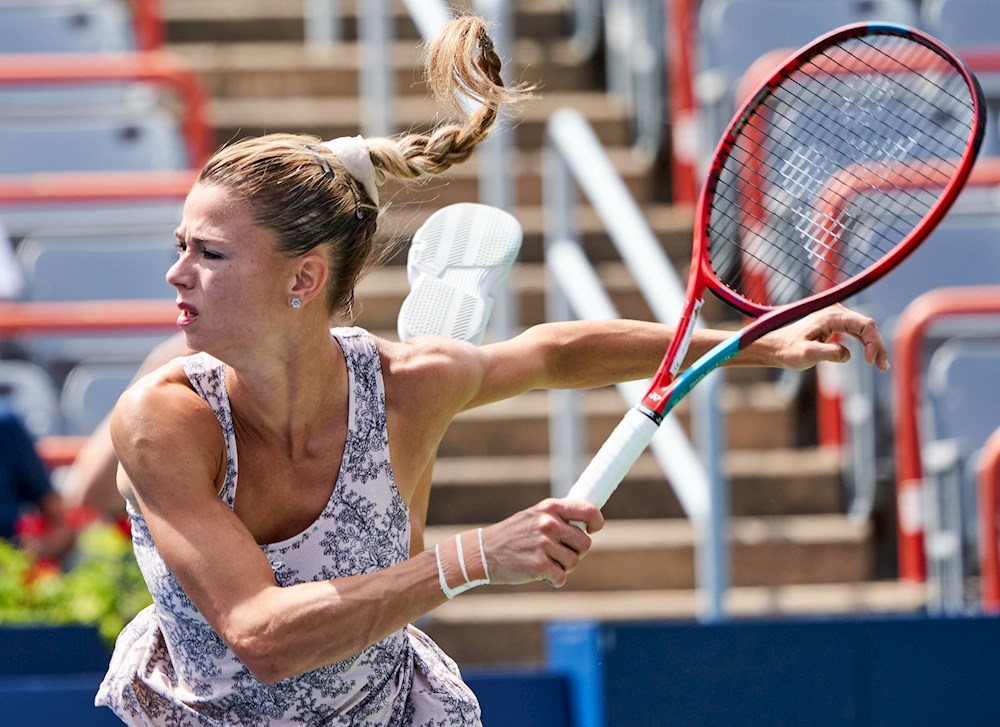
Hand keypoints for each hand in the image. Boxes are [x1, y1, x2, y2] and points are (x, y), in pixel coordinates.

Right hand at [481, 498, 603, 587]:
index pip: (588, 511)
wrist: (484, 553)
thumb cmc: (513, 536)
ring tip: (545, 561)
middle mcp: (549, 524)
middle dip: (576, 551)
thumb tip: (587, 524)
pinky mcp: (539, 565)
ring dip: (563, 566)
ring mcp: (544, 544)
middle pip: (585, 543)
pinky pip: (561, 577)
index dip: (596, 522)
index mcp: (550, 508)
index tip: (592, 529)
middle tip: (559, 553)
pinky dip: (554, 579)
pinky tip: (540, 573)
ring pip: (574, 562)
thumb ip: (558, 517)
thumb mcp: (534, 516)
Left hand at [757, 304, 888, 371]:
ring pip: (865, 329)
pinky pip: (858, 332)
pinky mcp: (836, 324)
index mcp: (831, 315)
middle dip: (878, 346)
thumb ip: (827, 353)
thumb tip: (848, 354)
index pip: (864, 324)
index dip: (873, 342)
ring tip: (882, 366)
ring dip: (875, 346)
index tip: (870, 362)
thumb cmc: (788, 351)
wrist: (775, 347)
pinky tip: (871, 358)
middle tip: (882, 368)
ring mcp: (836, 317)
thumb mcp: (806, 354)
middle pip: (868, 326)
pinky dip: (866, 345)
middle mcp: (836, 312)